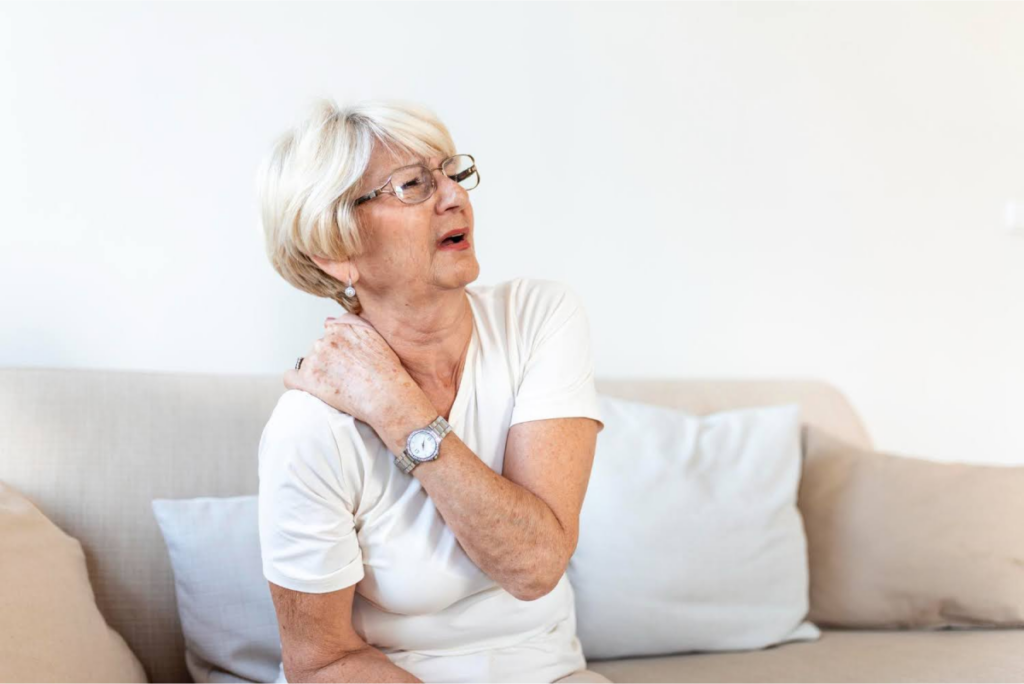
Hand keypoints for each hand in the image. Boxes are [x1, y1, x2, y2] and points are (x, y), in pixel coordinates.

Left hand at [284, 315, 424, 428]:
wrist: (386, 396)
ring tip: (339, 386)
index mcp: (341, 327)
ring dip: (319, 373)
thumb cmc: (387, 371)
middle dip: (329, 360)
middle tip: (346, 376)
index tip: (348, 361)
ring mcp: (315, 359)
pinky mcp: (307, 379)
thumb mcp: (376, 336)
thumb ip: (352, 323)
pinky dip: (297, 382)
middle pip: (320, 348)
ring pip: (309, 363)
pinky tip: (309, 388)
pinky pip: (290, 378)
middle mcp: (325, 339)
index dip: (339, 349)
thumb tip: (328, 321)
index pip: (331, 332)